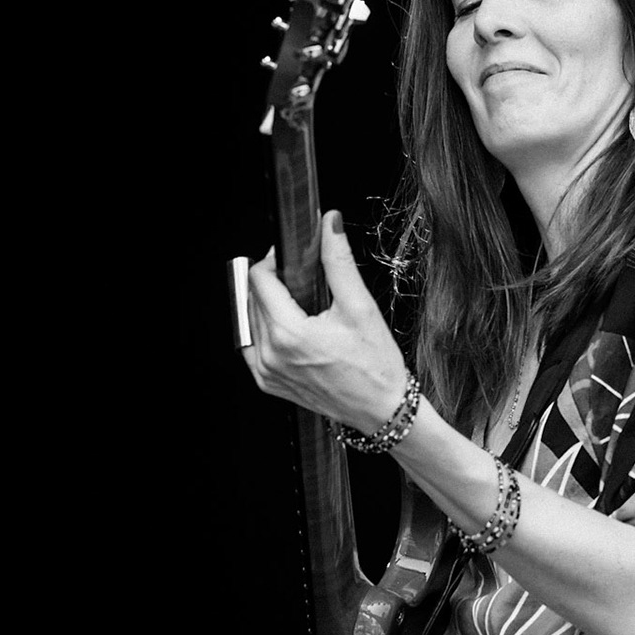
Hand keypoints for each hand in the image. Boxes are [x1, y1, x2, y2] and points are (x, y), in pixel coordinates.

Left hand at [239, 210, 407, 431]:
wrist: (382, 410)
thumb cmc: (376, 366)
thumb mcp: (360, 308)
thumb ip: (339, 262)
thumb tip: (330, 224)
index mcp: (289, 335)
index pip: (259, 279)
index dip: (274, 260)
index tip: (293, 258)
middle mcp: (271, 355)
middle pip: (253, 298)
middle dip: (275, 282)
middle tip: (306, 283)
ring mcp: (266, 372)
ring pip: (251, 320)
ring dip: (270, 305)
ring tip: (304, 309)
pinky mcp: (268, 383)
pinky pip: (253, 345)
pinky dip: (266, 330)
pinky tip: (293, 330)